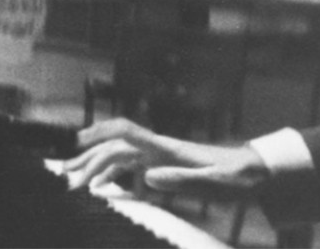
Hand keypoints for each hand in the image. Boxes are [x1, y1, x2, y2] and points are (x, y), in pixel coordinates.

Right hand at [60, 117, 268, 200]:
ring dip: (93, 166)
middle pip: (113, 147)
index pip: (126, 131)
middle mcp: (155, 148)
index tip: (77, 144)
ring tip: (73, 180)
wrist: (253, 172)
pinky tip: (99, 188)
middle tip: (66, 178)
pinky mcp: (160, 168)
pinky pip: (128, 168)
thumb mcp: (214, 182)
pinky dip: (109, 176)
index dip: (100, 133)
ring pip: (117, 157)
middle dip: (87, 159)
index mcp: (165, 148)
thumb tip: (147, 177)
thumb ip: (182, 179)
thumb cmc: (237, 176)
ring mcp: (156, 158)